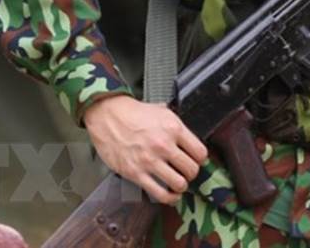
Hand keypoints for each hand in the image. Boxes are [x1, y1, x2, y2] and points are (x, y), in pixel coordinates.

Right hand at [83, 95, 208, 204]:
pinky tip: (171, 196)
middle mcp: (164, 145)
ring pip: (179, 184)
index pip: (200, 152)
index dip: (201, 159)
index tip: (197, 161)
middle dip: (192, 173)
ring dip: (181, 186)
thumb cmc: (133, 113)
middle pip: (191, 169)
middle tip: (187, 173)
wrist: (108, 116)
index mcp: (174, 129)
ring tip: (179, 183)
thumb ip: (177, 126)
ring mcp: (150, 161)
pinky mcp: (135, 173)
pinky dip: (169, 198)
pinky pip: (159, 193)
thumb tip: (189, 140)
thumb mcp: (162, 111)